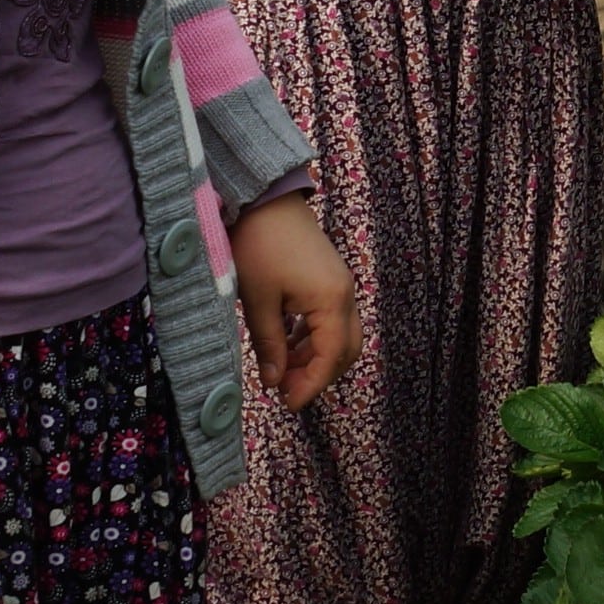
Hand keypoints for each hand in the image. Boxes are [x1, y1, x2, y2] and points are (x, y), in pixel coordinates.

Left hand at [230, 192, 358, 409]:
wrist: (265, 198)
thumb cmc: (260, 245)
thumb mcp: (258, 300)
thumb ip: (269, 344)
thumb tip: (272, 381)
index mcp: (331, 301)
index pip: (330, 357)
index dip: (311, 385)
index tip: (287, 405)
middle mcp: (345, 294)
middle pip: (345, 350)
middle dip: (318, 375)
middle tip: (285, 390)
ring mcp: (340, 285)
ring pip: (340, 335)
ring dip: (315, 357)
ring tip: (280, 369)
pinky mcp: (330, 278)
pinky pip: (331, 318)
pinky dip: (313, 338)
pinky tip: (286, 343)